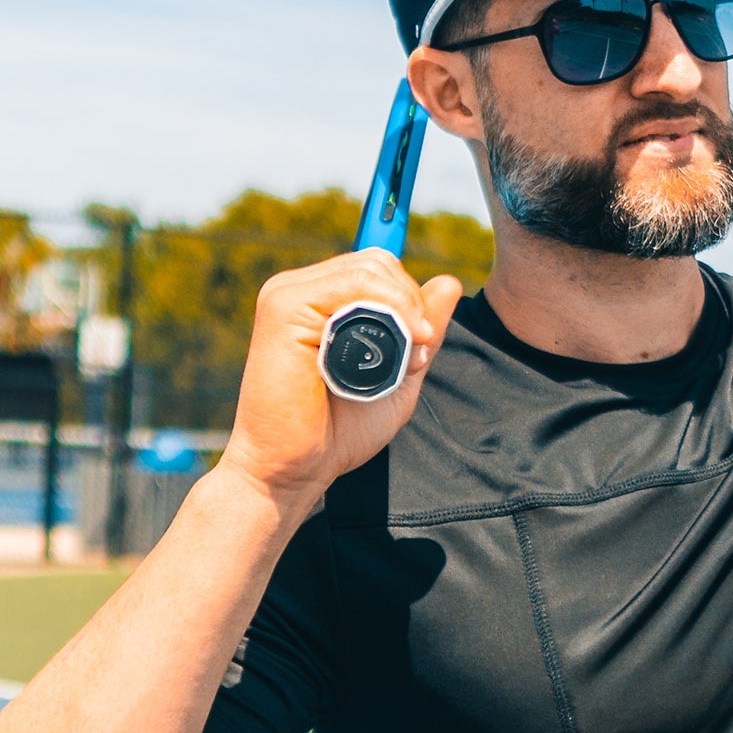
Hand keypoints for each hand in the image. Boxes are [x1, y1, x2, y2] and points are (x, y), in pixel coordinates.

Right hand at [219, 251, 463, 507]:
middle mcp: (300, 290)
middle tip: (419, 352)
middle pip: (378, 262)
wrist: (294, 470)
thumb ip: (422, 329)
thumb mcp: (400, 375)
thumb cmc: (337, 431)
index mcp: (319, 301)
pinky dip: (390, 307)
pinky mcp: (283, 307)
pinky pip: (353, 282)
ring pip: (371, 269)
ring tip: (409, 353)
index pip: (378, 268)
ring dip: (405, 309)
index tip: (422, 338)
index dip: (410, 296)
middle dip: (411, 303)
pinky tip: (398, 342)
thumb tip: (449, 282)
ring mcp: (287, 294)